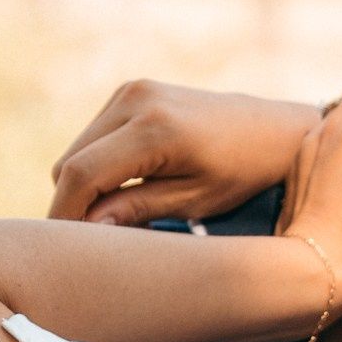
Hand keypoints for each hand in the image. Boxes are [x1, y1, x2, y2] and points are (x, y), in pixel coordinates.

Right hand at [49, 83, 322, 226]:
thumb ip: (136, 210)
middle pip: (70, 162)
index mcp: (155, 128)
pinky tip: (123, 189)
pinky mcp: (132, 91)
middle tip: (90, 244)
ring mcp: (132, 90)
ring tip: (111, 220)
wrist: (276, 129)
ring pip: (76, 150)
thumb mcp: (194, 202)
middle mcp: (136, 100)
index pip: (81, 174)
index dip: (65, 215)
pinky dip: (98, 166)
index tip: (66, 250)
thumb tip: (85, 228)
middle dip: (72, 204)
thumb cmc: (244, 173)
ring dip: (84, 186)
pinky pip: (93, 137)